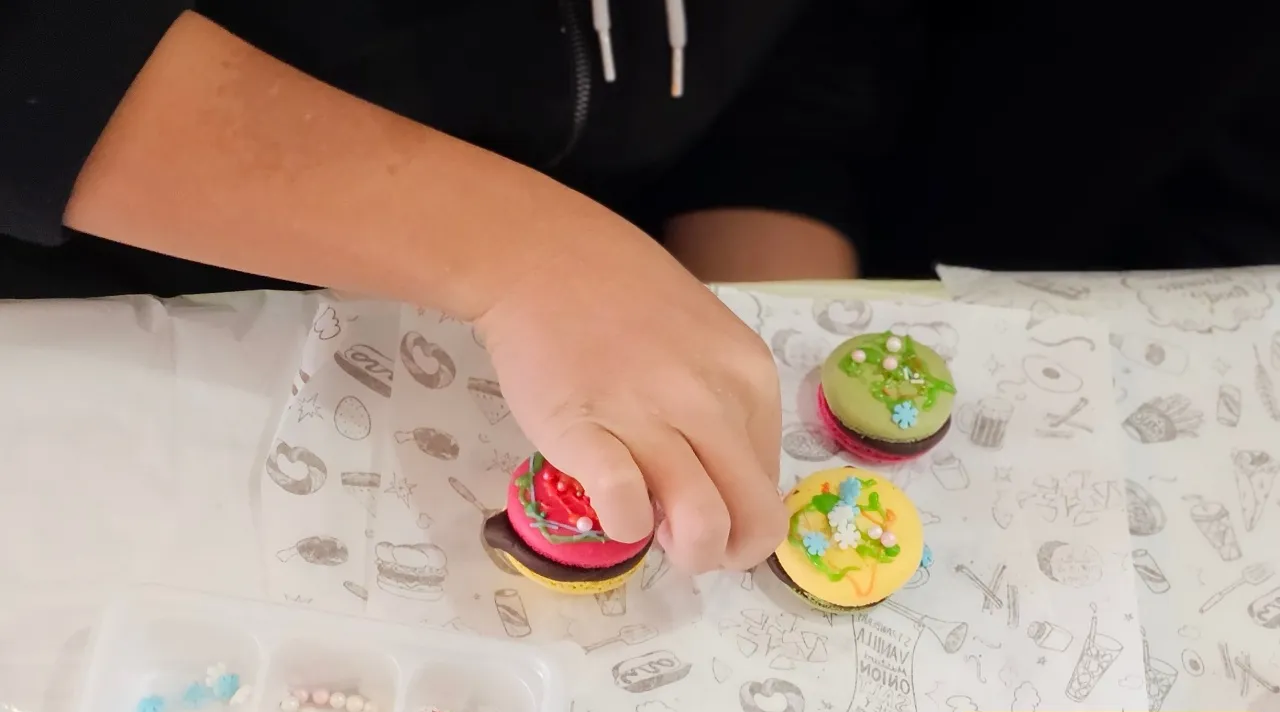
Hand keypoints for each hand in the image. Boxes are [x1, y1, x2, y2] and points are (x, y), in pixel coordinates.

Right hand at [475, 227, 787, 572]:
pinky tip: (609, 503)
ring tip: (650, 527)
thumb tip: (718, 488)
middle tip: (682, 536)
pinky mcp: (586, 431)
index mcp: (748, 377)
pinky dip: (624, 526)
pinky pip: (626, 509)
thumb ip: (722, 405)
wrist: (541, 256)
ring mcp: (648, 415)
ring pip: (703, 526)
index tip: (701, 498)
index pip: (772, 484)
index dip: (738, 511)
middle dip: (724, 552)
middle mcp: (710, 399)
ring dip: (682, 551)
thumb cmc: (621, 297)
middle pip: (754, 519)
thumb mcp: (705, 338)